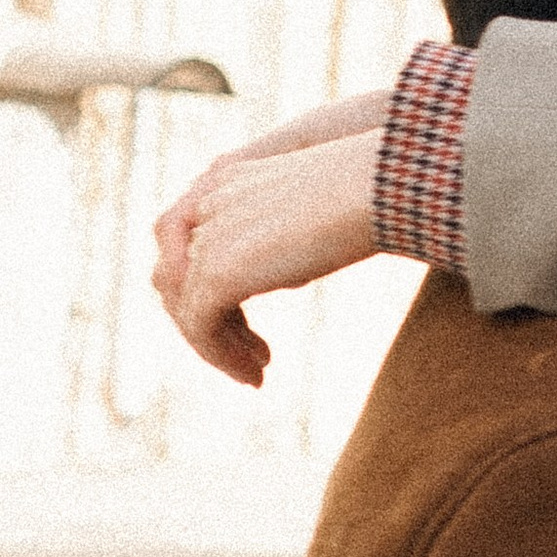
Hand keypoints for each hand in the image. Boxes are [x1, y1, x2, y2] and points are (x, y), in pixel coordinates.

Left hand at [153, 131, 382, 386]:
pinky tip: (256, 375)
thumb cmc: (370, 198)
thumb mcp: (312, 216)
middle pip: (177, 278)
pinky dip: (221, 356)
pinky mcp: (216, 271)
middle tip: (251, 354)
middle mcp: (206, 204)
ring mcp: (207, 237)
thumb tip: (284, 273)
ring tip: (255, 373)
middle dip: (207, 321)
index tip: (250, 326)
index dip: (212, 290)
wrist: (379, 189)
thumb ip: (281, 236)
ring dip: (216, 346)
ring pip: (186, 306)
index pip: (191, 246)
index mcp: (227, 181)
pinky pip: (200, 326)